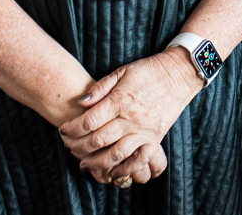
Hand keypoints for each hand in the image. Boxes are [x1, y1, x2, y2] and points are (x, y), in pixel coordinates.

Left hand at [58, 47, 201, 183]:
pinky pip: (136, 160)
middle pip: (98, 140)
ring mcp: (143, 131)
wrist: (179, 75)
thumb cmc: (149, 71)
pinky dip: (122, 169)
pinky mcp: (154, 139)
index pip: (89, 121)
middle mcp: (131, 119)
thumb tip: (80, 102)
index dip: (72, 129)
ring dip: (95, 162)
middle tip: (68, 147)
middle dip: (78, 146)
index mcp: (120, 100)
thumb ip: (100, 87)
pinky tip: (110, 171)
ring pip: (114, 154)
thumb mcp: (122, 71)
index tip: (63, 130)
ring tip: (83, 163)